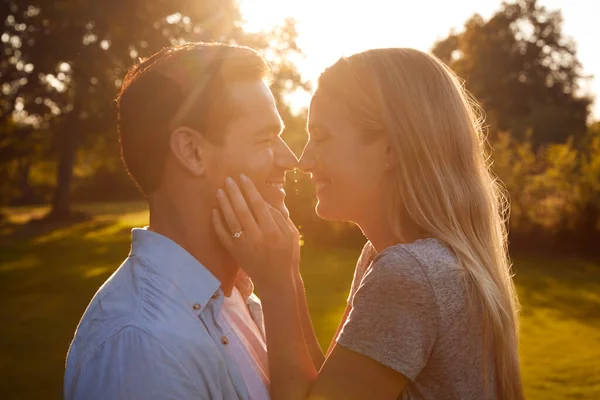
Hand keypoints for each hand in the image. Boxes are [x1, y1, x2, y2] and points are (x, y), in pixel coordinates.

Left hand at [212, 174, 299, 289]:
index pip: (258, 204)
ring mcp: (244, 245)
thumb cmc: (287, 255)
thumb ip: (279, 216)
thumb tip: (263, 200)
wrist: (277, 281)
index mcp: (273, 231)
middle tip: (228, 179)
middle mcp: (257, 237)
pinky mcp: (235, 253)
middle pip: (242, 210)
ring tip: (219, 190)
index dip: (249, 189)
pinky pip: (223, 236)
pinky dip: (217, 223)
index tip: (243, 177)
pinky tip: (214, 211)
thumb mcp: (291, 234)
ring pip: (231, 220)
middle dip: (234, 192)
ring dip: (224, 204)